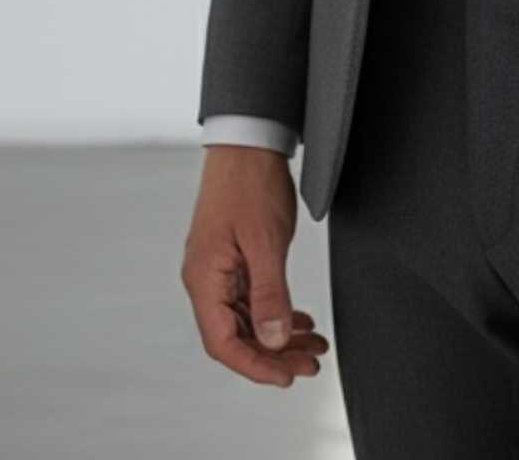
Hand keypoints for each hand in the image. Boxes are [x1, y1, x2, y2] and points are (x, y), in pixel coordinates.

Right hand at [182, 146, 327, 385]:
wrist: (249, 141)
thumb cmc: (250, 183)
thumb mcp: (266, 241)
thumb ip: (270, 293)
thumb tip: (272, 341)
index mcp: (204, 279)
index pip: (223, 343)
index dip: (255, 366)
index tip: (288, 376)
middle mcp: (206, 279)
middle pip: (237, 336)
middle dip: (275, 354)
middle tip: (312, 363)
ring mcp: (219, 270)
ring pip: (247, 319)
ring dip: (279, 335)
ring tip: (314, 345)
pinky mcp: (233, 259)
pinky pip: (252, 299)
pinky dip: (276, 313)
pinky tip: (300, 320)